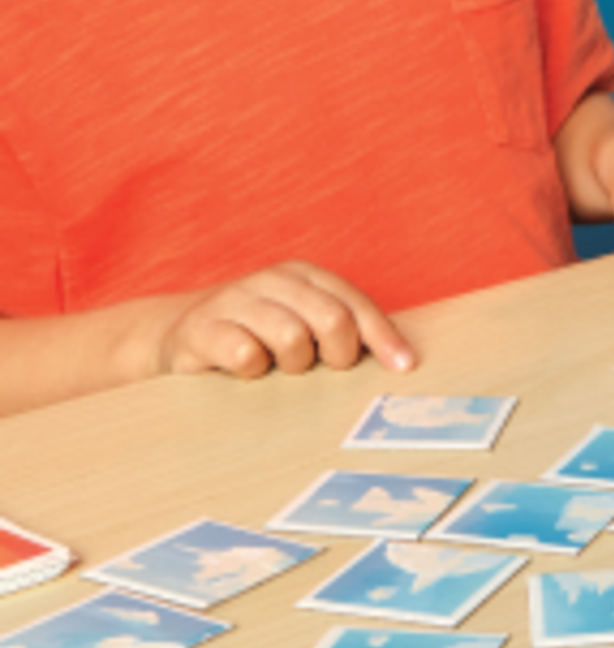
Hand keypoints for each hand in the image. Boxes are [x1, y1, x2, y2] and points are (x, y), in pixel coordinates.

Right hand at [150, 262, 417, 382]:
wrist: (176, 336)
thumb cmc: (255, 337)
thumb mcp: (301, 327)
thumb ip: (343, 333)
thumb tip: (400, 361)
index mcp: (303, 276)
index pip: (355, 303)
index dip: (383, 337)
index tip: (403, 367)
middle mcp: (272, 280)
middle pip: (332, 318)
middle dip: (338, 354)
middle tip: (324, 369)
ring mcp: (235, 300)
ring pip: (291, 337)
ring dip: (292, 365)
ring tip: (277, 368)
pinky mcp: (202, 328)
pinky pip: (247, 354)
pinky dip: (254, 371)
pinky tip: (246, 372)